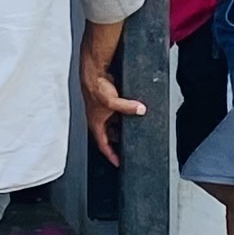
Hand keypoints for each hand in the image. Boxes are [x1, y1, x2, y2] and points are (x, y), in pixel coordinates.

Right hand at [83, 49, 148, 163]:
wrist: (93, 72)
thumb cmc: (95, 88)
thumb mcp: (113, 102)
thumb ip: (127, 107)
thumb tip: (140, 110)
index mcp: (96, 124)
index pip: (103, 145)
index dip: (111, 155)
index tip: (118, 162)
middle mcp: (99, 119)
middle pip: (109, 136)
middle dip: (119, 143)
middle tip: (129, 149)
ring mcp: (104, 110)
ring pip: (114, 124)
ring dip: (123, 128)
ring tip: (134, 132)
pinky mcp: (109, 102)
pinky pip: (119, 113)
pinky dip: (125, 115)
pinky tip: (134, 114)